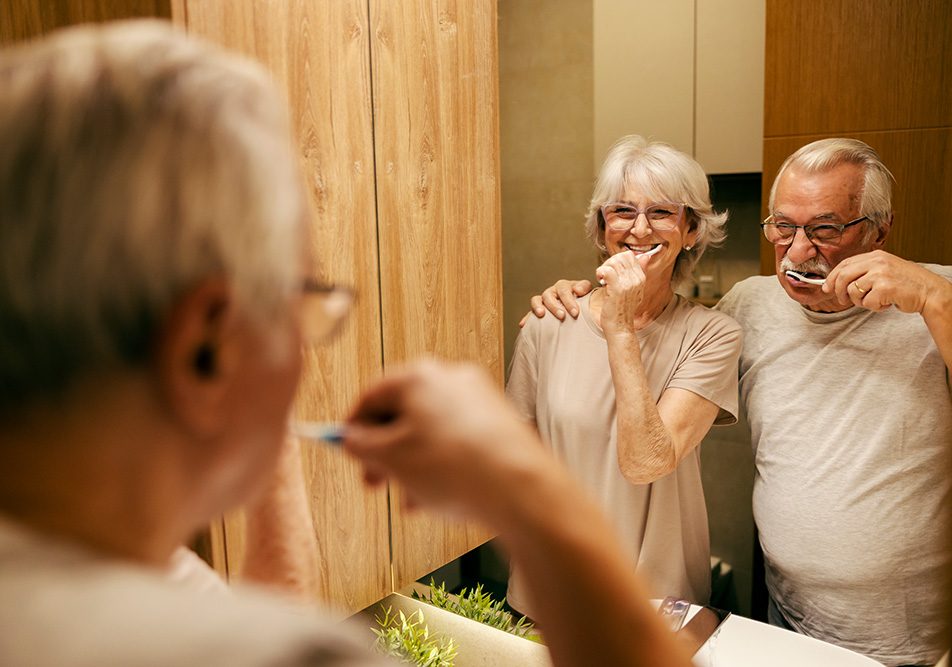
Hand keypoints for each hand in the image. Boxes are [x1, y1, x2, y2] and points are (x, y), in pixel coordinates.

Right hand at [342, 360, 545, 522]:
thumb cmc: (454, 467)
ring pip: (431, 432)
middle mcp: (451, 378)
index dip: (354, 427)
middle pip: (403, 413)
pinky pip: (458, 441)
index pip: (372, 395)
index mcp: (419, 376)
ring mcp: (479, 399)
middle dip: (386, 453)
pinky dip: (443, 465)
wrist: (519, 488)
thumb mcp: (391, 459)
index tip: (348, 451)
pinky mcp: (500, 423)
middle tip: (375, 482)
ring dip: (413, 465)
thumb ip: (361, 445)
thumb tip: (351, 438)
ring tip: (412, 501)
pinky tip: (441, 497)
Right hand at [519, 279, 592, 326]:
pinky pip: (530, 313)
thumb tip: (578, 290)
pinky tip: (523, 324)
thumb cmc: (584, 301)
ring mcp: (543, 301)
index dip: (569, 301)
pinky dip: (527, 318)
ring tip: (541, 315)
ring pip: (537, 300)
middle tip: (562, 316)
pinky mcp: (538, 311)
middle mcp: (552, 292)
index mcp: (564, 286)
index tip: (575, 313)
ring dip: (537, 307)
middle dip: (555, 306)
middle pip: (549, 295)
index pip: (564, 290)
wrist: (580, 311)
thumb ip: (584, 287)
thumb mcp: (588, 292)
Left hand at [595, 250, 648, 335]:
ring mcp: (628, 284)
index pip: (629, 255)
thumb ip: (638, 272)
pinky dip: (600, 272)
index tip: (612, 271)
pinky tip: (600, 280)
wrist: (620, 327)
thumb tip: (645, 256)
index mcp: (641, 278)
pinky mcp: (617, 289)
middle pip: (621, 256)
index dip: (617, 260)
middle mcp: (636, 279)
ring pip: (613, 262)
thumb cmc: (622, 310)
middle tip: (605, 274)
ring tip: (602, 278)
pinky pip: (607, 270)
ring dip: (604, 268)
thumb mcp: (634, 289)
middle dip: (609, 262)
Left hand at [823, 249, 943, 313]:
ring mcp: (881, 273)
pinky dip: (875, 307)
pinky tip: (886, 302)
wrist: (930, 291)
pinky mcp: (885, 287)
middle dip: (839, 291)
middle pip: (843, 276)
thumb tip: (835, 282)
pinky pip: (867, 302)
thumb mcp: (884, 270)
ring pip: (853, 291)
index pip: (844, 264)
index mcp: (875, 255)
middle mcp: (877, 261)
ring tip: (875, 300)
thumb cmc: (906, 283)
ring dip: (860, 301)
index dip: (832, 277)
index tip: (826, 287)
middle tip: (843, 300)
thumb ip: (863, 272)